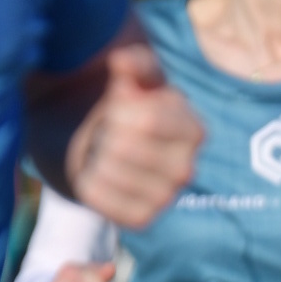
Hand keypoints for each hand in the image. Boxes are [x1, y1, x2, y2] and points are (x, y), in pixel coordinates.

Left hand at [67, 41, 203, 228]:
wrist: (111, 143)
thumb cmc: (128, 104)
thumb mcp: (136, 75)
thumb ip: (134, 62)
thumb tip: (121, 61)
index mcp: (193, 130)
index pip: (147, 121)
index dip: (118, 110)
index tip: (116, 107)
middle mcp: (186, 168)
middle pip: (123, 147)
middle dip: (104, 132)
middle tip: (107, 132)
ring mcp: (165, 198)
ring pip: (109, 172)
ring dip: (93, 155)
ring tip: (102, 151)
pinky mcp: (142, 219)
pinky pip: (98, 197)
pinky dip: (87, 181)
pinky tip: (97, 172)